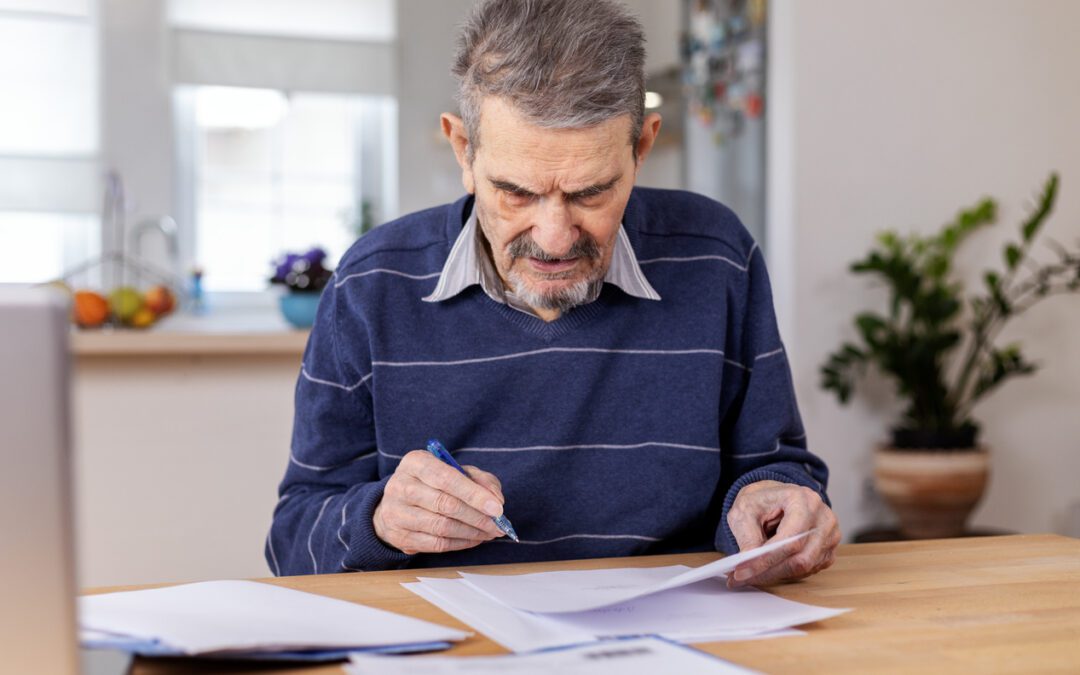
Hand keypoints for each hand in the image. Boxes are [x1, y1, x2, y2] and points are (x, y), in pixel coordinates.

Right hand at [373, 450, 506, 554]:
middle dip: (477, 517)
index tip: (497, 508)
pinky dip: (461, 543)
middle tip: (498, 525)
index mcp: (415, 462)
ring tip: (489, 532)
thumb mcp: (454, 471)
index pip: (447, 478)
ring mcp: (396, 513)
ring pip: (442, 527)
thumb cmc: (432, 483)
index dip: (475, 494)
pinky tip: (474, 539)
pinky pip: (436, 544)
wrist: (396, 503)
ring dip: (472, 532)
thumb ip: (480, 480)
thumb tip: (496, 500)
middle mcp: (401, 486)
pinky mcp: (399, 536)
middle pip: (445, 504)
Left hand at [726, 480, 839, 587]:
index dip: (766, 560)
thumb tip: (749, 562)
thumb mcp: (744, 510)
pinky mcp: (828, 549)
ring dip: (775, 573)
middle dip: (769, 572)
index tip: (742, 572)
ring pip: (805, 567)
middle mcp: (823, 516)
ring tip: (751, 572)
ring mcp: (830, 534)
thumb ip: (747, 535)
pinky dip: (786, 572)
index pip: (790, 539)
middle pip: (801, 557)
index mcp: (802, 499)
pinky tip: (769, 566)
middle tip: (742, 577)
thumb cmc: (761, 500)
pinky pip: (809, 569)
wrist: (775, 498)